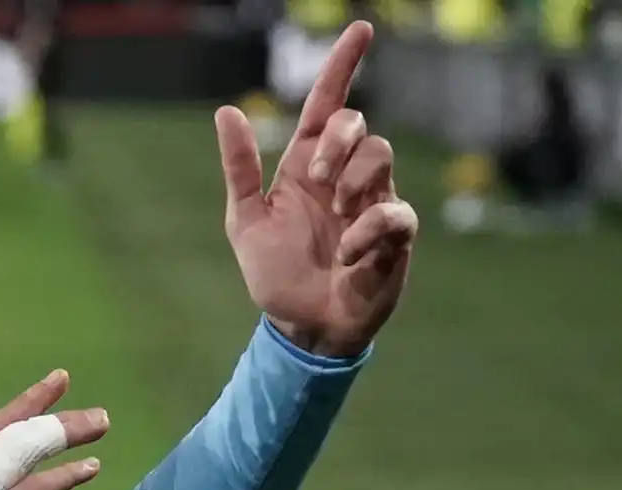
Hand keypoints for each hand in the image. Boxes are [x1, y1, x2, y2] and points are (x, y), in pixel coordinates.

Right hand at [0, 372, 108, 489]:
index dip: (22, 410)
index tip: (53, 389)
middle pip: (4, 431)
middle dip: (40, 405)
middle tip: (68, 380)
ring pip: (22, 449)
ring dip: (64, 432)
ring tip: (102, 423)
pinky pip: (33, 486)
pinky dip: (63, 476)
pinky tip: (91, 471)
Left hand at [214, 21, 416, 358]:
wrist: (302, 325)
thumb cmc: (276, 274)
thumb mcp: (245, 221)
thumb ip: (239, 168)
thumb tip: (227, 111)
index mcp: (305, 168)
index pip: (327, 106)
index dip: (343, 66)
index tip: (359, 30)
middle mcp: (343, 177)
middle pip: (357, 123)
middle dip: (336, 140)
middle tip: (315, 176)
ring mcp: (372, 202)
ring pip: (381, 154)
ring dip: (353, 180)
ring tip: (337, 217)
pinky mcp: (395, 235)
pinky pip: (395, 211)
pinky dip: (369, 228)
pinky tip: (351, 253)